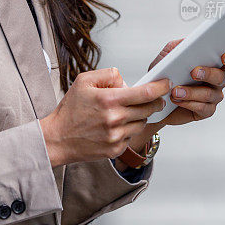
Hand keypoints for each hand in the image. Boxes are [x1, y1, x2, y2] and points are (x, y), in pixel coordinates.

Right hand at [39, 67, 170, 167]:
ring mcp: (116, 136)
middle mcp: (115, 119)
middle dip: (154, 102)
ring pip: (142, 123)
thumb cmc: (70, 109)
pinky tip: (115, 126)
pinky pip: (132, 136)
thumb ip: (108, 75)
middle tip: (153, 98)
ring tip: (125, 112)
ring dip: (139, 116)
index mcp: (109, 100)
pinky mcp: (116, 149)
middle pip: (149, 109)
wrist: (57, 138)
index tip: (166, 83)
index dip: (160, 87)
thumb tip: (126, 81)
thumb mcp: (84, 81)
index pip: (145, 93)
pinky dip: (128, 129)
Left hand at [146, 38, 224, 126]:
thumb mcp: (168, 54)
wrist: (154, 97)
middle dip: (209, 74)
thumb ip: (179, 45)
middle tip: (194, 72)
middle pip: (222, 77)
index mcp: (214, 63)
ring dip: (191, 91)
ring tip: (175, 91)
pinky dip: (188, 103)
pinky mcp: (206, 111)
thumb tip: (190, 40)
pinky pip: (203, 108)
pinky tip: (177, 100)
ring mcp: (213, 96)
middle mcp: (217, 80)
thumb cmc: (165, 73)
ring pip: (209, 93)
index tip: (224, 57)